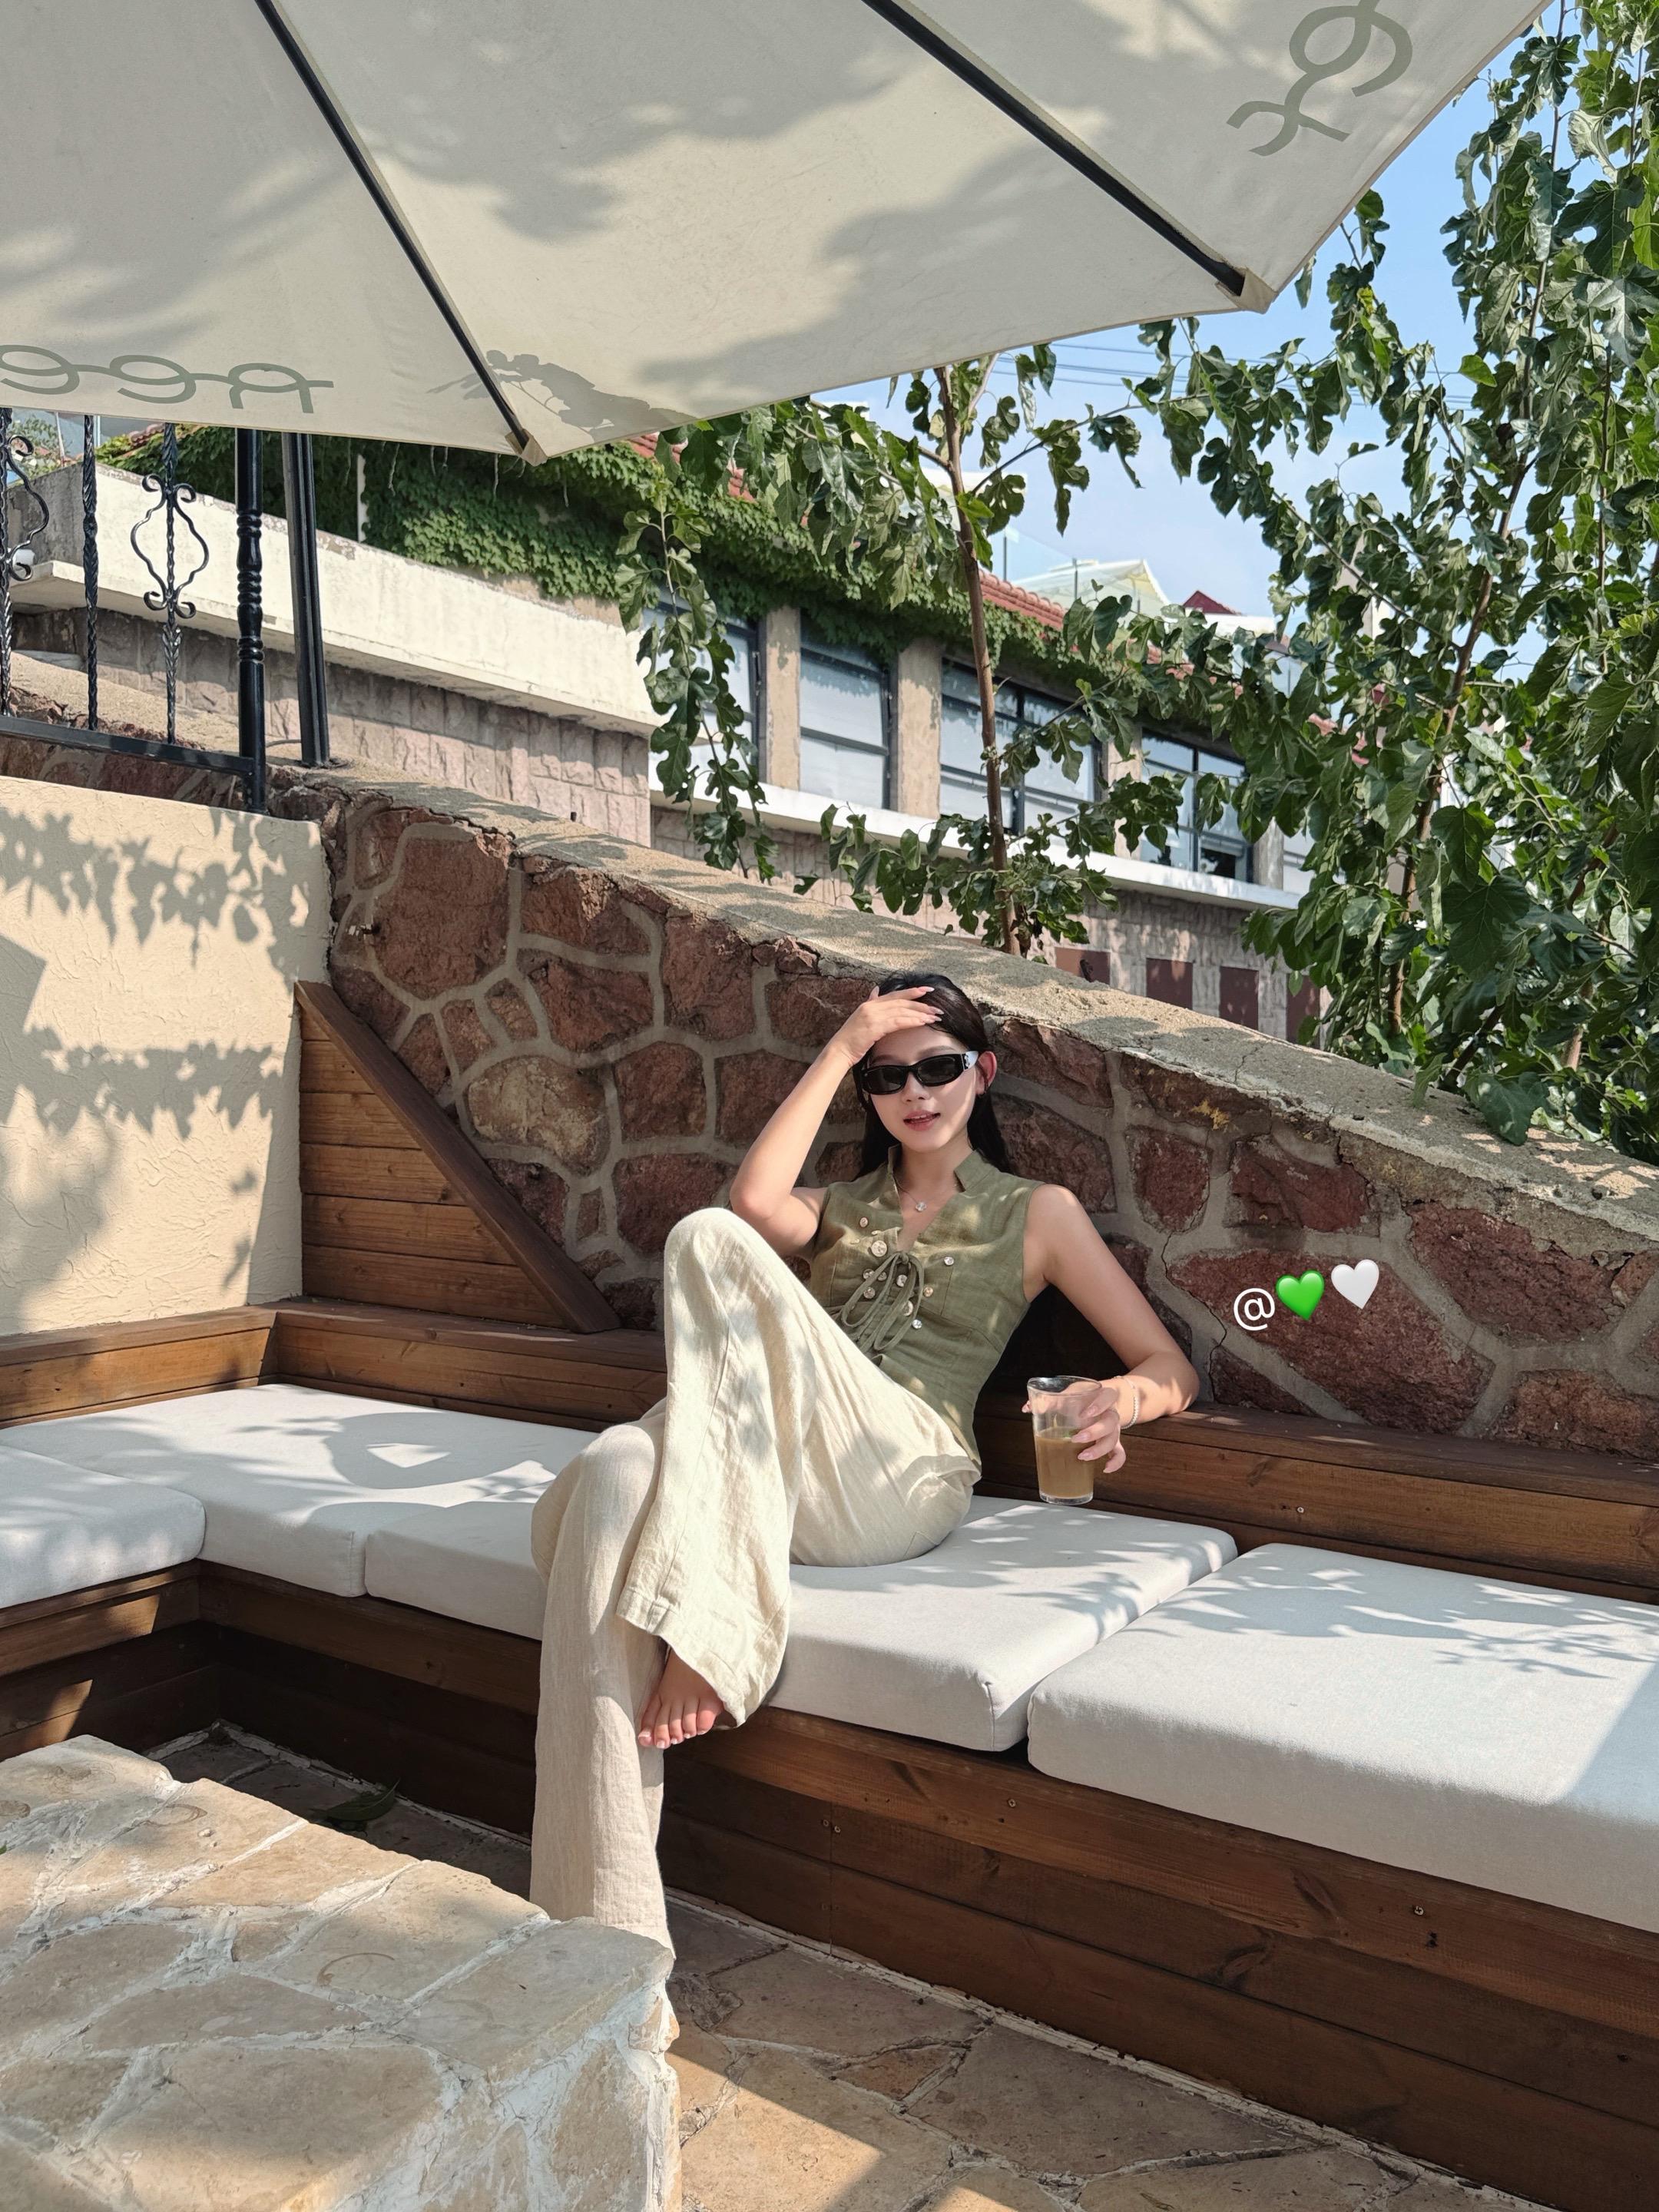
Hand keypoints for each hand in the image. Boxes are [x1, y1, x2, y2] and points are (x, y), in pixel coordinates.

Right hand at [827, 984, 940, 1069]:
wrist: (839, 1051)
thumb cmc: (851, 1039)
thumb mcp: (861, 1017)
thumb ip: (870, 1003)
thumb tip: (876, 990)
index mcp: (870, 1004)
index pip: (895, 994)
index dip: (912, 991)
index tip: (928, 990)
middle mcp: (872, 1007)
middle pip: (902, 1001)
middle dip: (922, 1004)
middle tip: (937, 1009)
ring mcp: (873, 1016)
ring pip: (902, 1011)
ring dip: (920, 1014)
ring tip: (934, 1017)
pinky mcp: (875, 1027)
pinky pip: (898, 1022)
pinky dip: (912, 1021)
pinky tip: (922, 1023)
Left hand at [1020, 1378, 1138, 1469]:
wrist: (1101, 1400)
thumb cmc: (1084, 1397)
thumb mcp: (1070, 1394)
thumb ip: (1050, 1400)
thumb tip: (1027, 1408)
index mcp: (1104, 1397)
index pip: (1108, 1397)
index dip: (1099, 1405)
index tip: (1085, 1413)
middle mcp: (1111, 1413)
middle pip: (1110, 1423)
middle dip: (1094, 1433)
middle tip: (1076, 1439)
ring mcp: (1114, 1429)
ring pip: (1114, 1440)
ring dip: (1099, 1450)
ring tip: (1082, 1457)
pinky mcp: (1113, 1441)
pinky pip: (1120, 1453)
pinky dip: (1115, 1462)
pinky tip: (1104, 1469)